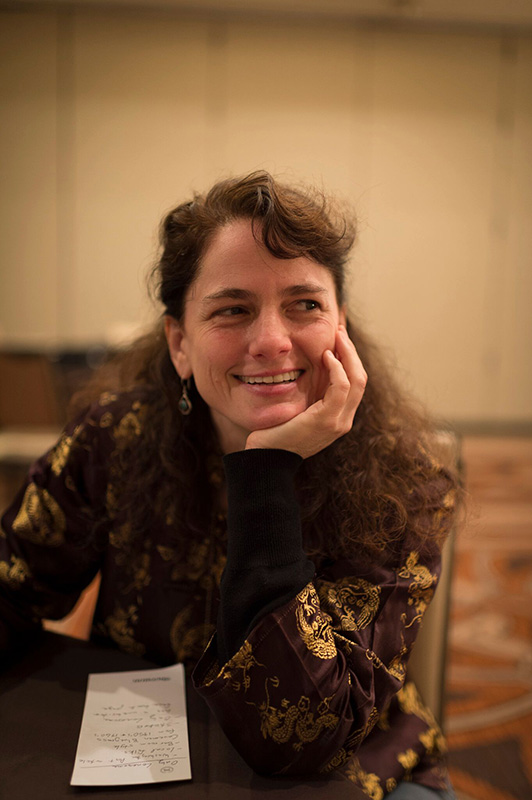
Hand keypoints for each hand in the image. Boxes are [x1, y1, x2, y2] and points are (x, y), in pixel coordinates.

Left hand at [244, 326, 366, 458]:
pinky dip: (337, 369)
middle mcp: (344, 420)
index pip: (355, 383)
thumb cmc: (275, 433)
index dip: (350, 358)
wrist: (266, 458)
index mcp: (338, 417)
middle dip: (351, 351)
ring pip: (357, 380)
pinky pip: (342, 388)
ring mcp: (338, 422)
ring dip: (348, 354)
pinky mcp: (327, 420)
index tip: (338, 338)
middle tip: (340, 331)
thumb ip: (308, 393)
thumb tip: (309, 367)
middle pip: (361, 378)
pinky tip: (326, 356)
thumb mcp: (297, 409)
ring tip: (336, 336)